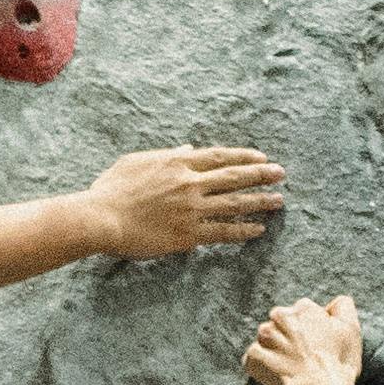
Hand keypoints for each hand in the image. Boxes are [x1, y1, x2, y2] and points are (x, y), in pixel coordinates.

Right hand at [87, 144, 287, 259]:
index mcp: (177, 162)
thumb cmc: (111, 190)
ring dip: (260, 201)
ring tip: (279, 201)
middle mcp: (189, 183)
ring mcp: (191, 209)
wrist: (101, 218)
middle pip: (234, 176)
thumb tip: (187, 150)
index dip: (243, 156)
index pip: (219, 156)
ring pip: (234, 203)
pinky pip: (223, 232)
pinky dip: (243, 230)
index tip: (261, 157)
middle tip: (281, 174)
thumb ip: (165, 155)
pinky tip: (258, 229)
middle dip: (262, 174)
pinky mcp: (188, 234)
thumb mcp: (136, 162)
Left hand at [243, 294, 367, 384]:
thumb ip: (343, 307)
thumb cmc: (337, 361)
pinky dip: (263, 366)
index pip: (304, 313)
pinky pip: (255, 359)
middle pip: (282, 323)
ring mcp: (263, 338)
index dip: (312, 329)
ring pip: (267, 340)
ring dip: (276, 350)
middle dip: (290, 336)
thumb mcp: (350, 329)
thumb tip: (333, 303)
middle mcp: (279, 317)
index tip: (318, 345)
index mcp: (303, 308)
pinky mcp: (252, 358)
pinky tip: (278, 374)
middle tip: (304, 356)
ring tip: (291, 366)